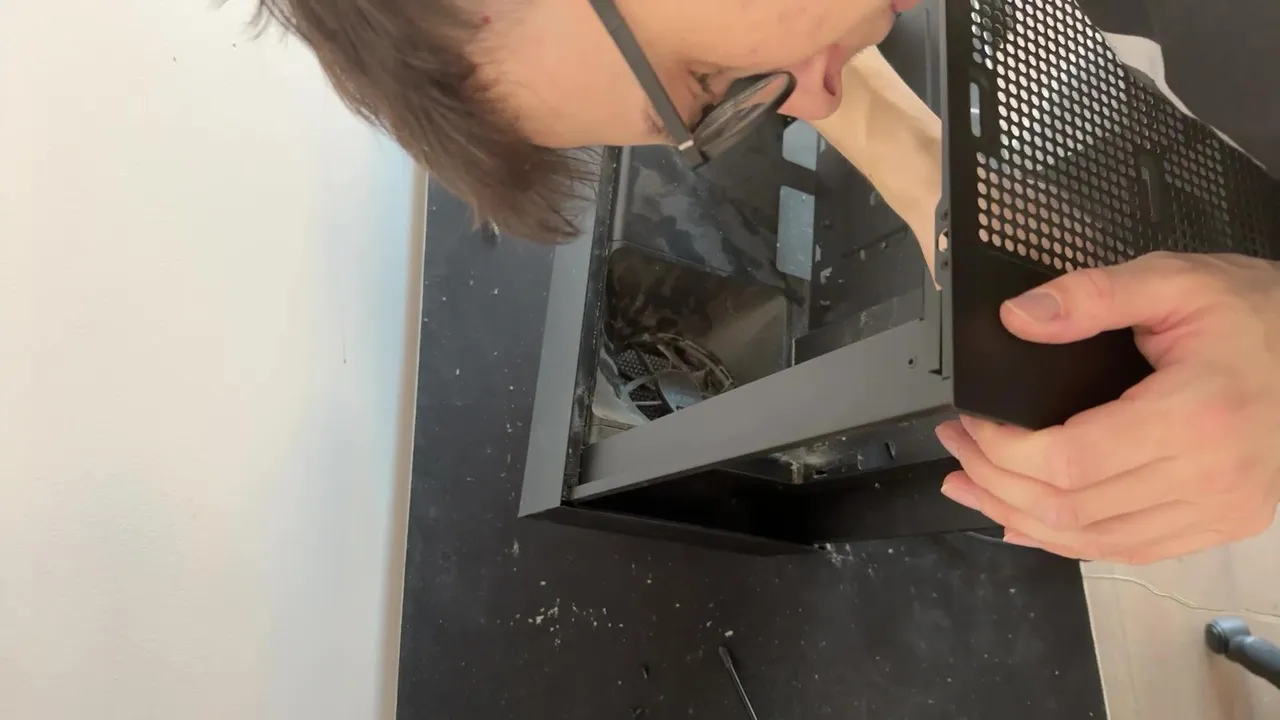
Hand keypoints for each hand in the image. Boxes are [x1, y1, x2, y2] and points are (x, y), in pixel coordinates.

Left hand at [935, 251, 1279, 563]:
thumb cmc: (1253, 313)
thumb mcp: (1175, 279)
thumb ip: (1092, 295)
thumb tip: (1017, 318)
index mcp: (1194, 415)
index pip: (1071, 460)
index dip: (1002, 450)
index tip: (967, 421)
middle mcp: (1210, 476)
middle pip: (1071, 507)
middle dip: (995, 479)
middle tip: (954, 446)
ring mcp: (1219, 509)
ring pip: (1092, 541)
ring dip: (1018, 516)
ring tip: (970, 483)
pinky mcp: (1222, 523)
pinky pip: (1128, 550)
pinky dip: (1067, 540)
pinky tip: (1023, 519)